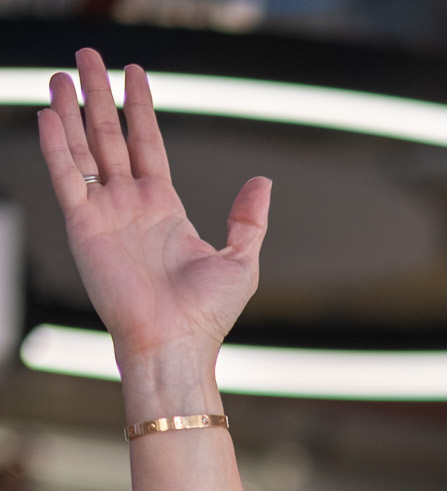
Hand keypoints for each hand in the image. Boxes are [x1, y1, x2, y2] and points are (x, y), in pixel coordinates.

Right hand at [37, 53, 268, 378]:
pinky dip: (57, 145)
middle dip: (99, 95)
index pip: (147, 144)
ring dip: (72, 111)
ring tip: (64, 75)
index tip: (134, 74)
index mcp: (164, 208)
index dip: (140, 107)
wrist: (175, 345)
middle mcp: (130, 205)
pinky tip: (50, 113)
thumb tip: (262, 182)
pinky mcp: (84, 227)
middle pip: (110, 136)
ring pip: (84, 149)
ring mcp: (105, 213)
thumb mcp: (240, 262)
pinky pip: (67, 177)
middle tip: (88, 56)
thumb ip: (248, 220)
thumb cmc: (207, 316)